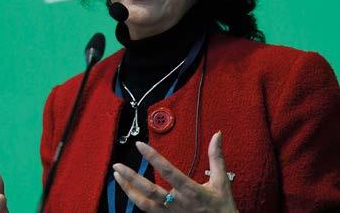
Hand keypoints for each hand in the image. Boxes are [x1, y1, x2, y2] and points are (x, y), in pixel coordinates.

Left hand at [112, 131, 237, 212]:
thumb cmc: (222, 206)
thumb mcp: (221, 181)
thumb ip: (216, 158)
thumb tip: (217, 135)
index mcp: (191, 191)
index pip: (168, 171)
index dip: (153, 157)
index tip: (139, 145)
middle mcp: (178, 203)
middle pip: (150, 191)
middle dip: (132, 178)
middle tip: (117, 166)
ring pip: (144, 204)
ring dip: (129, 190)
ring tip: (117, 176)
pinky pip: (147, 210)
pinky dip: (135, 199)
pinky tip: (127, 190)